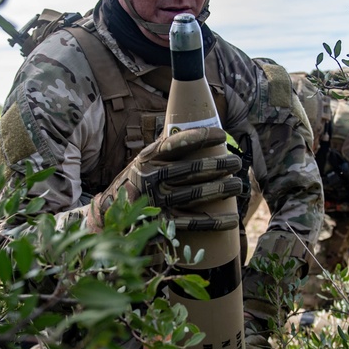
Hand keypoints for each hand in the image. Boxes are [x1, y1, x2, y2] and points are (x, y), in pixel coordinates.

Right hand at [87, 127, 242, 229]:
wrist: (110, 214)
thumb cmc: (137, 181)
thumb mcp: (145, 160)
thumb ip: (165, 146)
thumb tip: (192, 124)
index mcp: (147, 158)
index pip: (176, 143)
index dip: (200, 137)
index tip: (221, 135)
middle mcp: (150, 178)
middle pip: (192, 169)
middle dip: (219, 165)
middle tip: (237, 162)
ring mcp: (156, 202)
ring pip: (196, 194)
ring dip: (222, 190)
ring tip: (238, 186)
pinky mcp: (161, 224)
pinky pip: (192, 223)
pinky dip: (214, 222)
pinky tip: (231, 220)